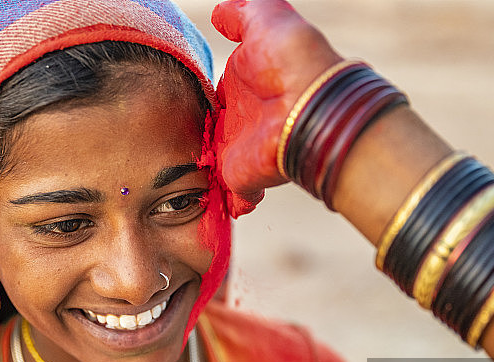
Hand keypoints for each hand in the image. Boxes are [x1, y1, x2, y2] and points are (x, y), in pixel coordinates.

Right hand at [212, 0, 341, 215]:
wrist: (308, 103)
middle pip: (217, 131)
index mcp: (244, 85)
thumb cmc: (290, 57)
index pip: (220, 93)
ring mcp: (241, 150)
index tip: (192, 102)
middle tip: (185, 144)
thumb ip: (241, 15)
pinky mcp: (242, 177)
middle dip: (207, 139)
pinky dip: (230, 205)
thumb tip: (220, 13)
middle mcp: (242, 119)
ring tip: (192, 180)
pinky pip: (233, 197)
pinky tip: (223, 209)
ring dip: (211, 173)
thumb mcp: (266, 18)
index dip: (208, 97)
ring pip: (220, 165)